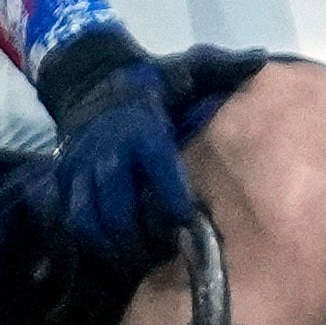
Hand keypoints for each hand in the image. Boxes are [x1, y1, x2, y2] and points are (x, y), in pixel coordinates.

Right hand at [29, 24, 196, 278]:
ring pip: (92, 220)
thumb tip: (259, 60)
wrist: (93, 84)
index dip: (171, 193)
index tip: (187, 218)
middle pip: (117, 204)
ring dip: (118, 248)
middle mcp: (107, 151)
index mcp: (141, 126)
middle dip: (140, 236)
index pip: (156, 163)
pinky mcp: (65, 184)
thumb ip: (220, 68)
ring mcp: (81, 170)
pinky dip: (97, 246)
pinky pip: (76, 224)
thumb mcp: (185, 70)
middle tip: (169, 255)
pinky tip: (122, 258)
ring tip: (145, 264)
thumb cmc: (153, 86)